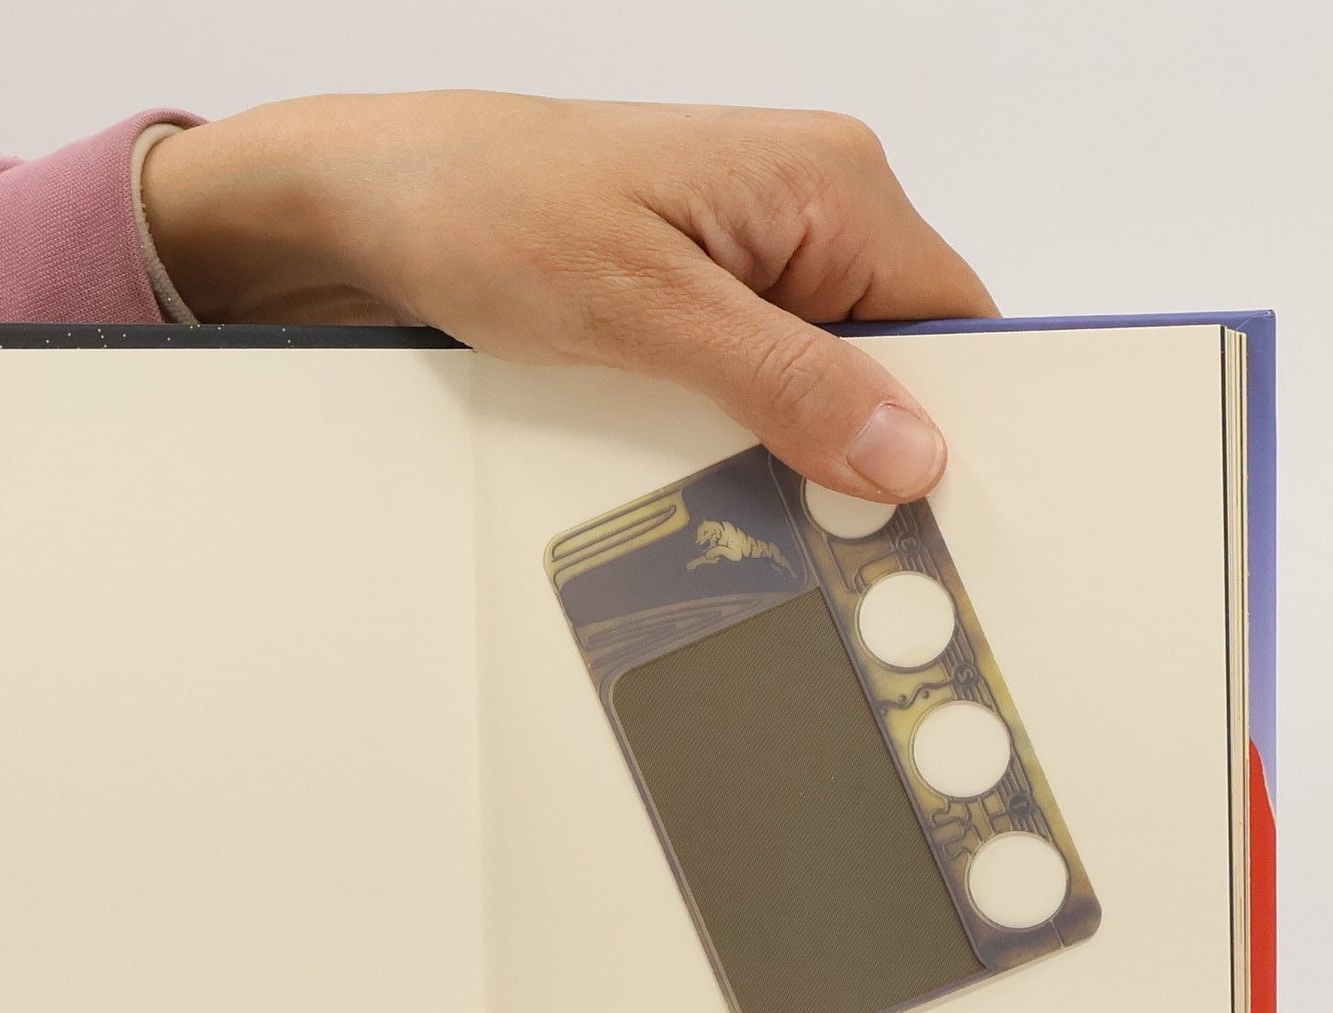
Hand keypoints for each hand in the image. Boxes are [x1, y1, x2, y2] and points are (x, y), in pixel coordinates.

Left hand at [142, 92, 996, 502]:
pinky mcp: (707, 291)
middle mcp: (809, 207)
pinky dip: (738, 427)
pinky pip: (762, 379)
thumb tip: (904, 447)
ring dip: (786, 440)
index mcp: (832, 182)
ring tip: (714, 459)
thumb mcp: (649, 312)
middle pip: (895, 362)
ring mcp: (757, 252)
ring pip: (825, 382)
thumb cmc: (490, 210)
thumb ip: (787, 383)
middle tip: (795, 505)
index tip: (902, 509)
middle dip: (855, 445)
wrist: (377, 205)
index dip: (941, 427)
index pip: (955, 325)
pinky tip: (689, 444)